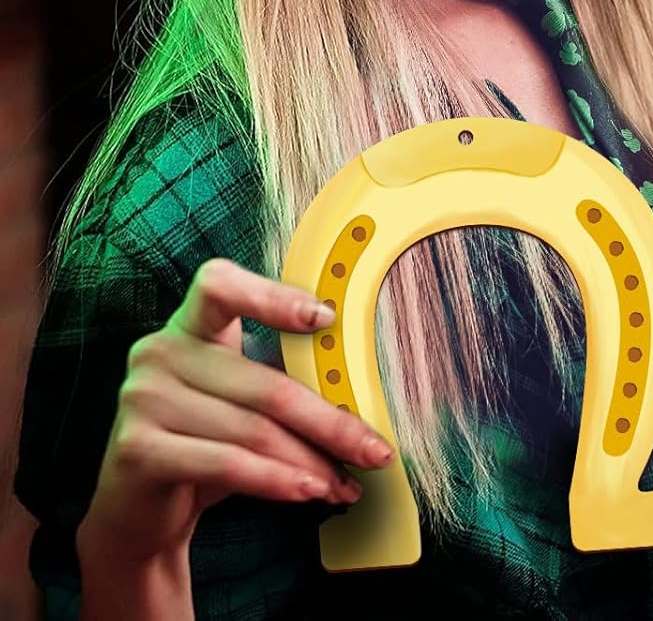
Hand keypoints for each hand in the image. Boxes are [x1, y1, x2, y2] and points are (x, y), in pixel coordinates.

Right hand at [80, 258, 392, 565]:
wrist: (136, 510)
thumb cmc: (203, 440)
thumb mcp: (239, 398)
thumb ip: (280, 378)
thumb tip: (360, 396)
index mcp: (188, 324)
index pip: (221, 285)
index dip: (273, 297)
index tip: (326, 318)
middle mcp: (160, 351)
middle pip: (267, 384)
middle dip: (331, 423)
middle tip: (373, 449)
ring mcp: (142, 399)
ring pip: (254, 430)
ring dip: (311, 463)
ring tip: (346, 484)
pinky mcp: (137, 449)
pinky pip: (227, 463)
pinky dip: (277, 480)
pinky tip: (309, 492)